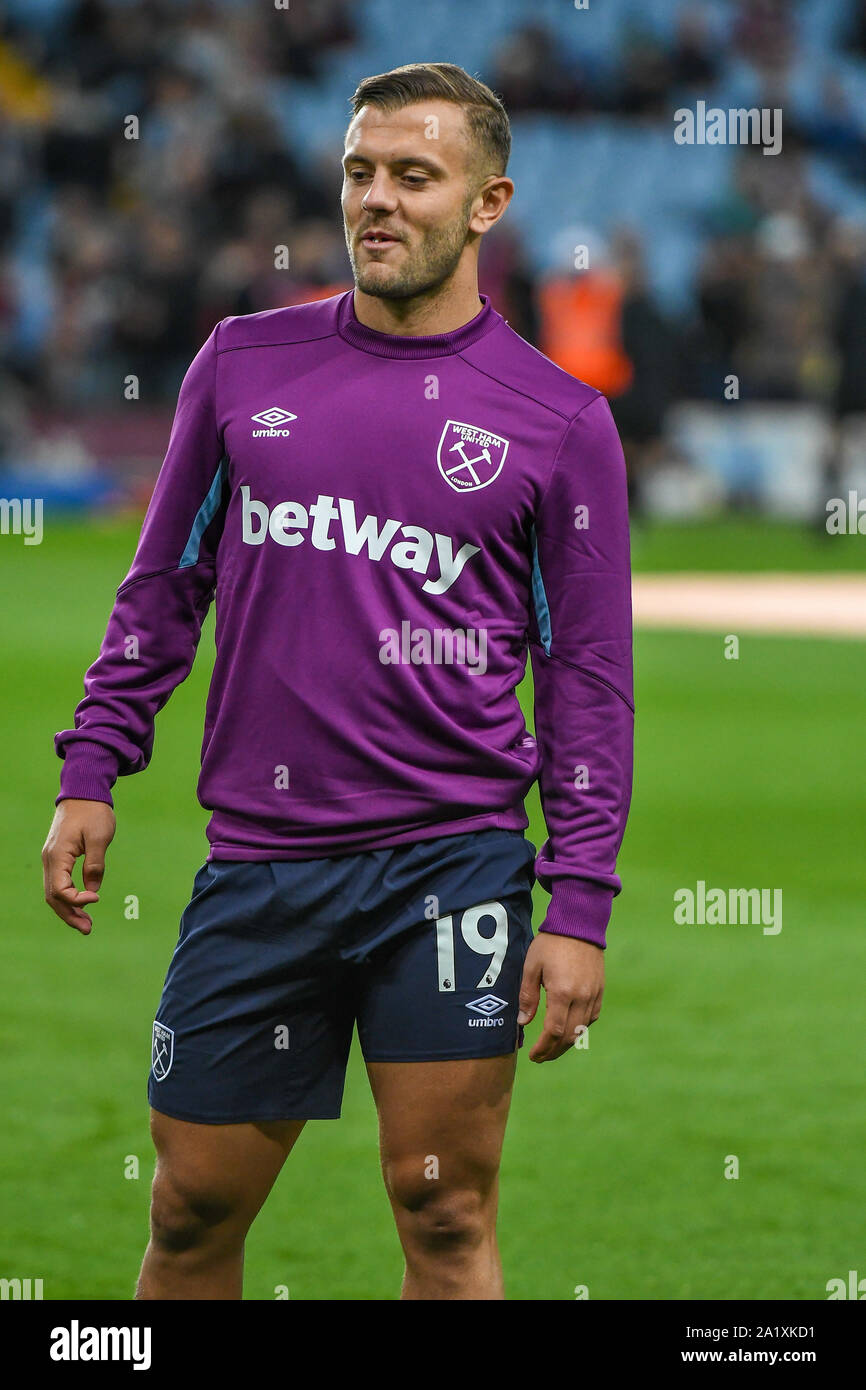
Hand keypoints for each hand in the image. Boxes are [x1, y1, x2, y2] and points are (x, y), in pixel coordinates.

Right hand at [42, 799, 115, 934]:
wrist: (83, 792)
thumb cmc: (93, 812)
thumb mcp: (99, 837)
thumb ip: (95, 864)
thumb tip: (93, 889)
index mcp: (57, 855)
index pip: (59, 889)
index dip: (77, 899)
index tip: (97, 898)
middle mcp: (50, 860)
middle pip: (53, 897)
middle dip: (69, 915)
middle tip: (88, 929)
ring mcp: (51, 859)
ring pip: (53, 892)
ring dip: (68, 909)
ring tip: (86, 925)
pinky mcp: (58, 858)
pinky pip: (58, 884)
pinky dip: (68, 897)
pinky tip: (82, 906)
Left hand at [518, 932, 603, 1061]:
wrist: (579, 924)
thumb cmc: (551, 943)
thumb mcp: (532, 966)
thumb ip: (527, 996)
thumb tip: (523, 1022)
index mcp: (562, 993)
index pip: (553, 1031)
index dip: (543, 1048)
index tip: (533, 1056)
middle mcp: (581, 998)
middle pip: (569, 1036)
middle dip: (553, 1051)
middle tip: (540, 1057)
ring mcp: (593, 995)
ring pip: (582, 1029)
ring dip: (566, 1043)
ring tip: (552, 1047)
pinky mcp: (600, 990)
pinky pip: (591, 1017)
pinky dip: (580, 1028)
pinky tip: (569, 1029)